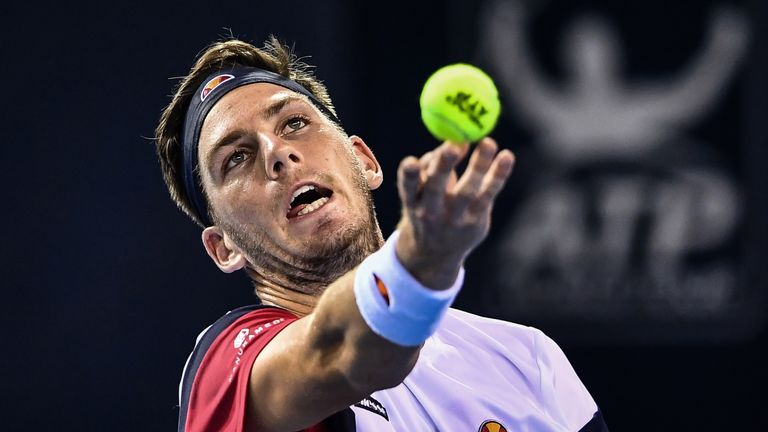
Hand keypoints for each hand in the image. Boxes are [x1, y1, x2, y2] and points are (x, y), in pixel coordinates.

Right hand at [395, 138, 514, 289]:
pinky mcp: (475, 221)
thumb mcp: (419, 194)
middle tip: (455, 143)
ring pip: (467, 190)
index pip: (407, 187)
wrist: (435, 254)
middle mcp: (430, 211)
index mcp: (412, 202)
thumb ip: (430, 168)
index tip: (411, 161)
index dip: (408, 175)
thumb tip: (450, 141)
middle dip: (444, 165)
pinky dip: (498, 175)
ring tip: (488, 142)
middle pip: (436, 187)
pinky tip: (506, 156)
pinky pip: (487, 195)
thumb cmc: (427, 209)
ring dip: (478, 165)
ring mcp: (454, 218)